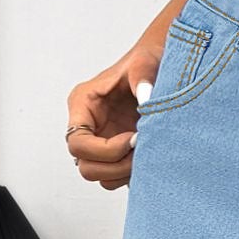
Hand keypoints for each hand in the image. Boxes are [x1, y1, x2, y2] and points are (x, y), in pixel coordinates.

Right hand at [66, 38, 161, 189]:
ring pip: (100, 177)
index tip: (132, 139)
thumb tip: (147, 100)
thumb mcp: (144, 63)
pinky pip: (116, 178)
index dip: (105, 150)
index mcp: (83, 104)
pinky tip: (149, 157)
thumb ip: (142, 77)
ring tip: (147, 153)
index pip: (77, 143)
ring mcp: (101, 142)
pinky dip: (131, 176)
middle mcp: (88, 126)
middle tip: (141, 150)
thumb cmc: (147, 60)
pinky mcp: (116, 154)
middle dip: (115, 166)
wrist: (161, 64)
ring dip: (123, 173)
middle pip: (85, 167)